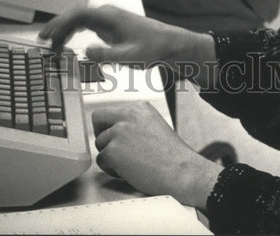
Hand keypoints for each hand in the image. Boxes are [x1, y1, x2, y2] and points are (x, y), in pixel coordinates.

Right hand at [38, 4, 214, 75]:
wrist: (172, 45)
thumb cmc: (155, 47)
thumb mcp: (131, 56)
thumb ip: (107, 54)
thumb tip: (85, 52)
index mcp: (109, 15)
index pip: (78, 14)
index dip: (60, 22)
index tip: (49, 33)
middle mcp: (107, 14)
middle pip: (75, 15)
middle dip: (57, 26)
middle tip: (42, 40)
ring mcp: (108, 20)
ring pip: (79, 20)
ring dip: (64, 30)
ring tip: (50, 45)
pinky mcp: (110, 28)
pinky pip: (86, 26)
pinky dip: (73, 33)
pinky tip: (66, 43)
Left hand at [92, 101, 220, 209]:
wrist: (181, 172)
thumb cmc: (173, 156)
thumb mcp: (155, 126)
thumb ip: (135, 123)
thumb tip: (117, 130)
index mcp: (139, 108)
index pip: (109, 110)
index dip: (108, 125)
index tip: (111, 135)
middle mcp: (128, 115)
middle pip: (98, 119)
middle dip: (102, 135)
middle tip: (111, 148)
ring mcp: (119, 132)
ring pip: (100, 143)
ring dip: (110, 155)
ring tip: (129, 164)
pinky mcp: (114, 150)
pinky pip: (102, 160)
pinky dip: (111, 169)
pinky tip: (128, 171)